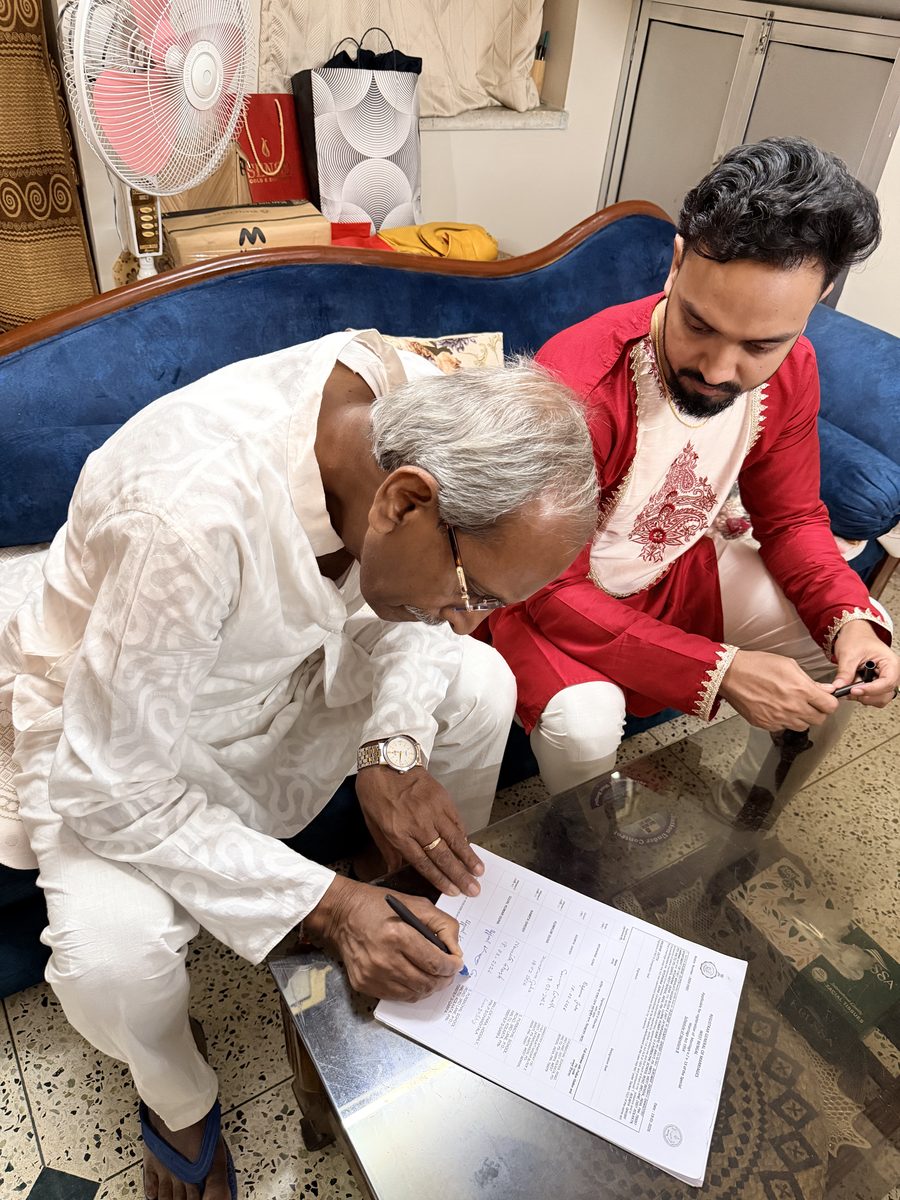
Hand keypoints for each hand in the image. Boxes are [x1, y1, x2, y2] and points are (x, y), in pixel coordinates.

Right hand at [303, 875, 462, 1000]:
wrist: (342, 914)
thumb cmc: (380, 906)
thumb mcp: (418, 904)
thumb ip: (443, 925)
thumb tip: (456, 951)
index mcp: (398, 936)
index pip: (435, 963)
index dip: (452, 966)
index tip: (456, 963)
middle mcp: (384, 960)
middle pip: (427, 982)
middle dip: (444, 979)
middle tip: (448, 972)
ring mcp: (373, 975)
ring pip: (414, 994)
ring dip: (429, 987)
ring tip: (433, 976)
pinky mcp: (364, 984)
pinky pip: (397, 997)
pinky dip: (411, 991)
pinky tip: (414, 978)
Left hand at [355, 765, 483, 896]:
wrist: (385, 762)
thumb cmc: (376, 794)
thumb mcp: (373, 825)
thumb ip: (388, 850)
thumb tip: (396, 871)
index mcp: (399, 833)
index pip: (423, 862)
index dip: (439, 878)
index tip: (452, 890)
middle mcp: (418, 824)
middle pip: (442, 855)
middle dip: (459, 874)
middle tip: (473, 889)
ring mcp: (433, 810)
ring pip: (455, 839)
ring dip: (468, 857)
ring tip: (479, 871)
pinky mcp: (442, 798)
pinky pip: (457, 821)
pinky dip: (464, 836)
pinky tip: (470, 847)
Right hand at [720, 650, 837, 730]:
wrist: (730, 674)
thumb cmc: (757, 665)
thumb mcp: (788, 665)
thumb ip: (809, 680)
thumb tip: (825, 690)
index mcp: (801, 690)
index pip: (830, 706)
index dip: (829, 702)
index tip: (825, 699)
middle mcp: (793, 707)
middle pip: (819, 720)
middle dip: (817, 711)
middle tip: (809, 702)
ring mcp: (779, 718)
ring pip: (802, 726)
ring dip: (801, 717)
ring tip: (790, 705)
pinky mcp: (766, 724)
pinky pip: (783, 727)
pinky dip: (783, 720)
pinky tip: (775, 707)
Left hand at [830, 622, 898, 707]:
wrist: (854, 633)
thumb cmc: (856, 638)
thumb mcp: (849, 654)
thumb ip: (845, 672)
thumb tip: (839, 687)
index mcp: (890, 663)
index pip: (887, 683)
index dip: (871, 690)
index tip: (854, 690)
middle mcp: (891, 673)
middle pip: (885, 694)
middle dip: (866, 695)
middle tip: (849, 690)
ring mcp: (884, 679)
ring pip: (879, 698)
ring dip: (863, 697)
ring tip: (850, 687)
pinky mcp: (876, 683)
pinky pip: (872, 696)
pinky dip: (862, 696)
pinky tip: (852, 688)